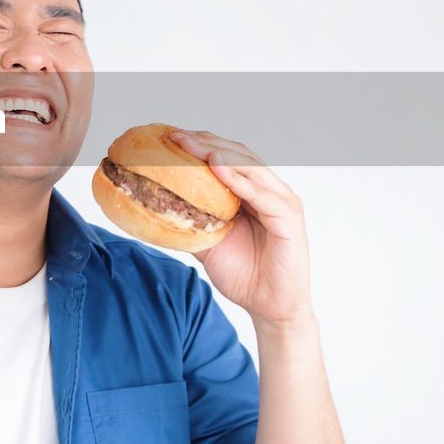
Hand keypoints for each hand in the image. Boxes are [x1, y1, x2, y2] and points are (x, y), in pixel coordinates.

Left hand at [168, 129, 312, 326]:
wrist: (268, 307)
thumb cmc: (243, 274)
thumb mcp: (206, 242)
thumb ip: (189, 221)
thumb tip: (154, 207)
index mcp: (251, 192)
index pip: (226, 157)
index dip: (199, 145)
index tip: (169, 137)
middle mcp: (269, 191)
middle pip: (237, 155)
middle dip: (205, 143)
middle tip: (175, 137)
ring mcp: (282, 202)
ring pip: (250, 168)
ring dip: (220, 154)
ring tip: (193, 146)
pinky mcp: (289, 219)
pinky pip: (263, 195)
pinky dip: (240, 180)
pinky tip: (219, 168)